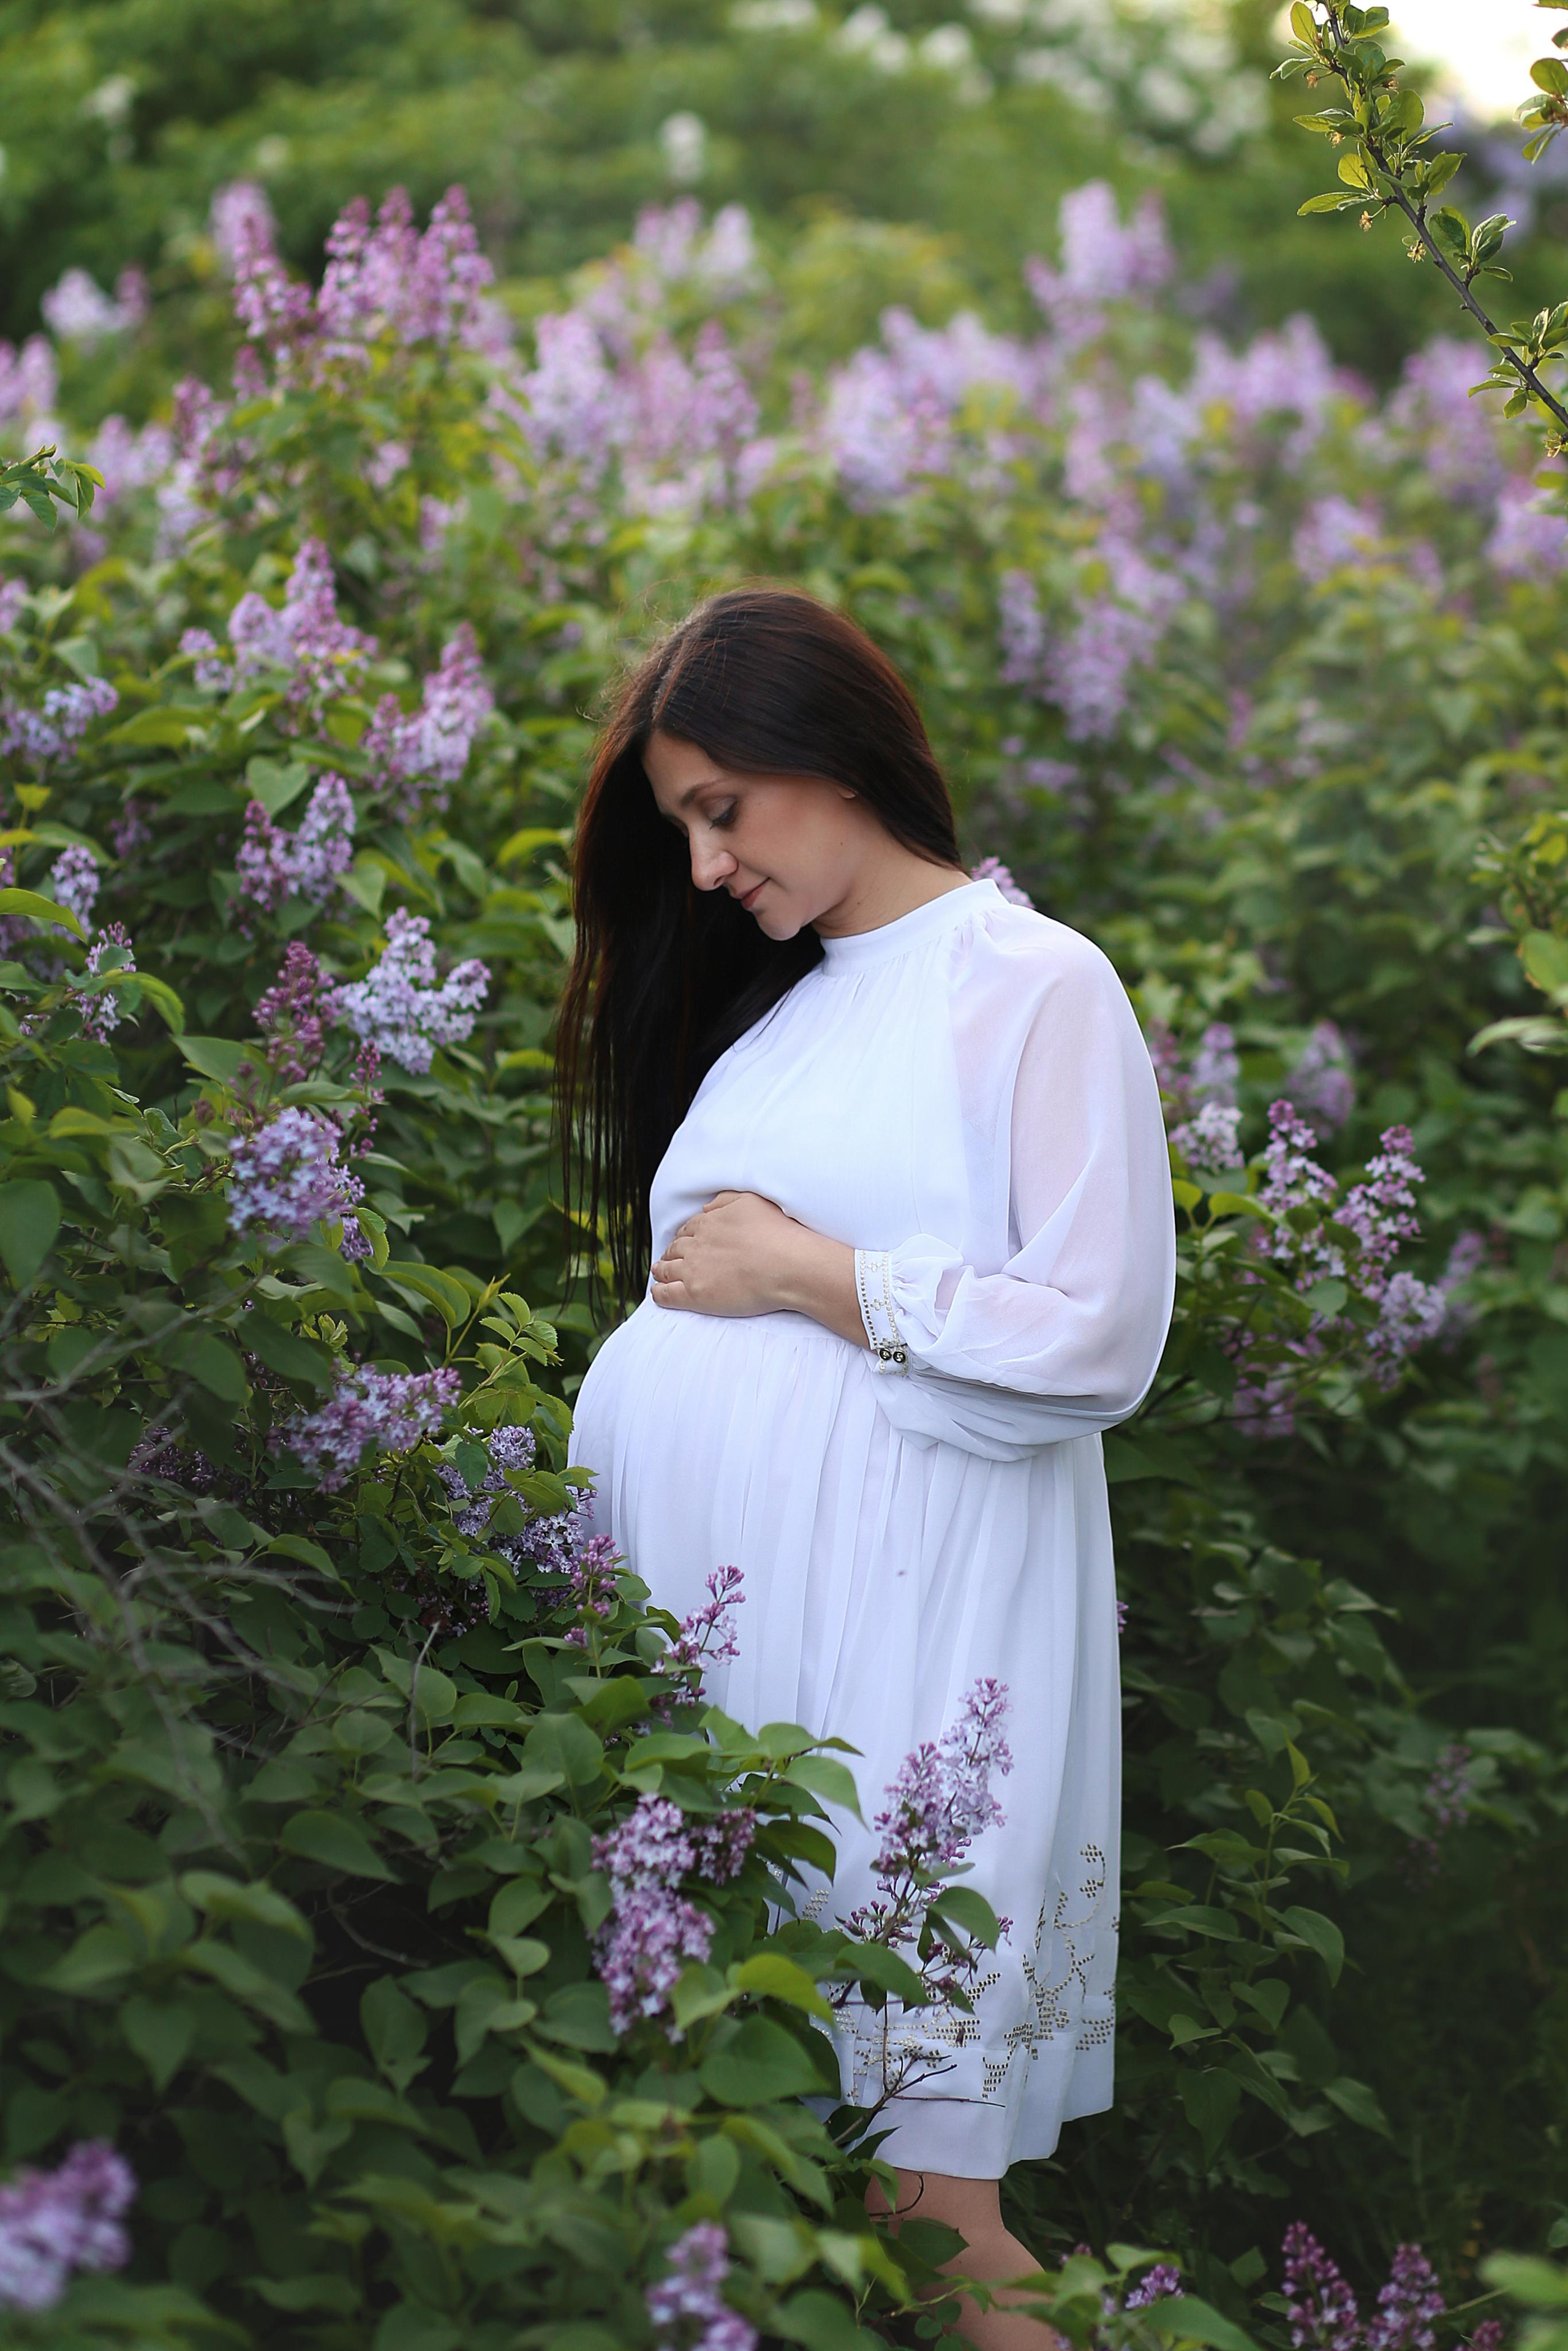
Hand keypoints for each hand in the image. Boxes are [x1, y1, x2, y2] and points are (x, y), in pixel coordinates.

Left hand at [651, 1191, 864, 1345]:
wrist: (787, 1265)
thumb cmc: (777, 1233)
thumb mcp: (751, 1202)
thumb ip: (725, 1201)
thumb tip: (706, 1207)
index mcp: (709, 1223)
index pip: (688, 1229)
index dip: (685, 1236)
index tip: (685, 1242)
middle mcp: (696, 1244)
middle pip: (676, 1248)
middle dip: (671, 1252)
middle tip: (670, 1258)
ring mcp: (692, 1270)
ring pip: (666, 1270)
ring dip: (661, 1270)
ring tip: (658, 1273)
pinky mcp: (694, 1294)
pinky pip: (667, 1294)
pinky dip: (658, 1293)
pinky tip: (657, 1293)